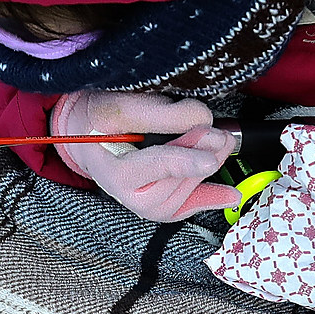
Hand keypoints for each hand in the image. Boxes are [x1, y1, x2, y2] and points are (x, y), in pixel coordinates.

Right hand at [50, 90, 241, 222]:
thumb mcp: (122, 105)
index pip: (156, 165)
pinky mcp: (155, 206)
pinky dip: (209, 198)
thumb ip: (161, 112)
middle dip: (202, 155)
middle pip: (176, 179)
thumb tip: (203, 117)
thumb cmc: (100, 119)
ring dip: (207, 168)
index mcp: (113, 170)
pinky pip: (186, 207)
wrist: (85, 136)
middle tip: (222, 134)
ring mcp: (142, 204)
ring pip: (185, 191)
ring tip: (221, 144)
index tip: (211, 154)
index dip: (186, 158)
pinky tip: (229, 194)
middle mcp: (127, 195)